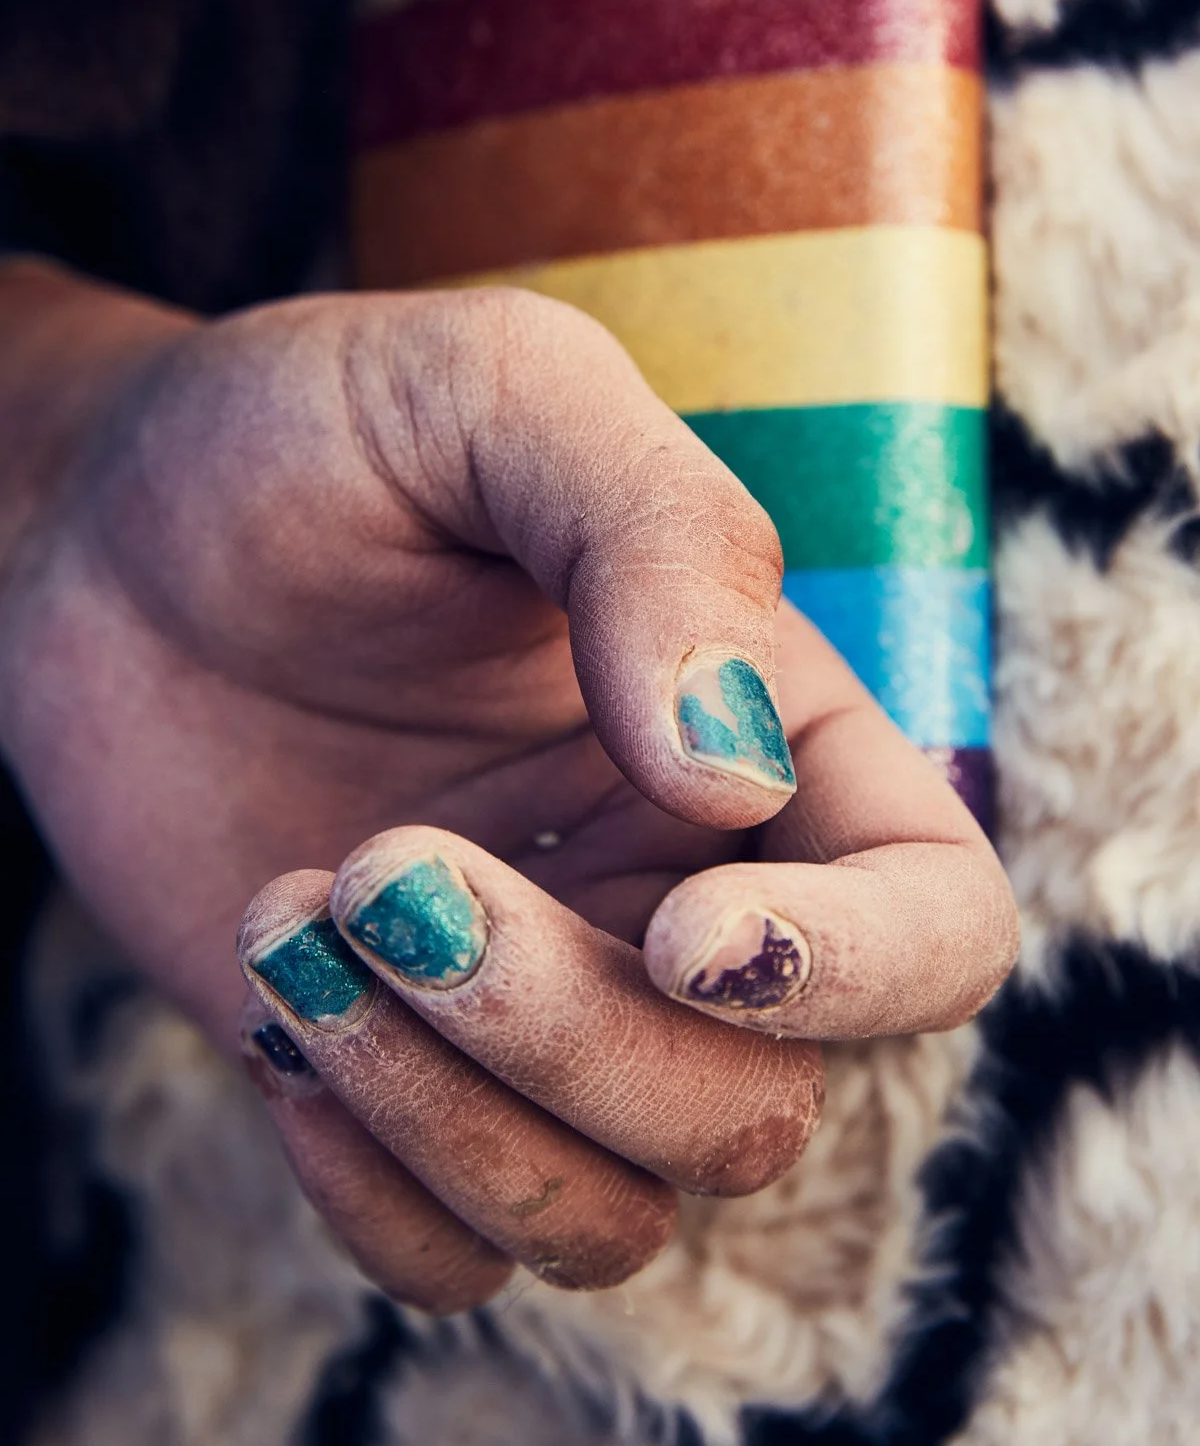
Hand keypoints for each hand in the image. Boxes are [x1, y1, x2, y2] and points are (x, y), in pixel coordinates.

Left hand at [0, 268, 1017, 1311]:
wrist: (104, 520)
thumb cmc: (318, 434)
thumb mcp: (501, 394)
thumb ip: (658, 538)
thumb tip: (735, 775)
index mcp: (769, 737)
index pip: (937, 925)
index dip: (855, 970)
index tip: (683, 933)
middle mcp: (681, 892)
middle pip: (755, 1104)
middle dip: (573, 1031)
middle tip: (384, 869)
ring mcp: (539, 1003)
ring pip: (617, 1207)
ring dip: (457, 1112)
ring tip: (296, 925)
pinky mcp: (397, 1075)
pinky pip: (458, 1252)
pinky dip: (380, 1194)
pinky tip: (281, 1022)